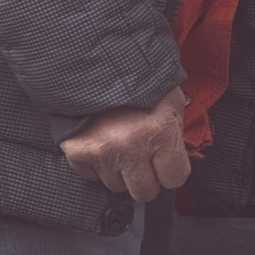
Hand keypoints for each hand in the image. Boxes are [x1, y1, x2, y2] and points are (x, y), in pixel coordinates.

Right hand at [62, 86, 190, 202]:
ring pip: (117, 186)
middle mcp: (131, 147)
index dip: (172, 169)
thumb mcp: (170, 101)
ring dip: (120, 171)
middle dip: (147, 177)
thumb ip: (175, 133)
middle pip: (145, 192)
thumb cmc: (141, 79)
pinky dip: (97, 165)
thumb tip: (176, 160)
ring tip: (120, 143)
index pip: (175, 179)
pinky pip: (91, 177)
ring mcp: (102, 152)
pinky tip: (102, 142)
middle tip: (143, 156)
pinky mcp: (78, 153)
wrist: (99, 62)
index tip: (167, 161)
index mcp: (160, 132)